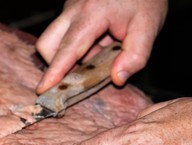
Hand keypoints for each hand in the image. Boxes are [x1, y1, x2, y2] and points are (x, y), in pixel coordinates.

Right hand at [36, 0, 167, 92]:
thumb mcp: (148, 25)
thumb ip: (136, 55)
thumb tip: (117, 79)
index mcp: (91, 14)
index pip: (67, 49)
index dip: (55, 72)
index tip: (43, 89)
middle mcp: (73, 10)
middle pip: (47, 43)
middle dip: (55, 64)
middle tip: (77, 75)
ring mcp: (70, 8)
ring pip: (52, 39)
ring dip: (67, 55)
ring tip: (96, 55)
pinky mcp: (72, 9)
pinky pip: (64, 33)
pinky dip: (76, 46)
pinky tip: (98, 43)